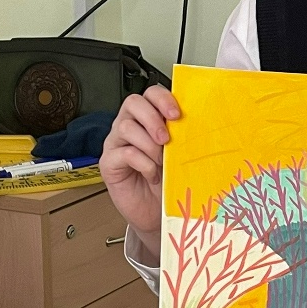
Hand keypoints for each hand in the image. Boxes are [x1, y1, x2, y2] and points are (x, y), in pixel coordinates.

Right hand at [99, 86, 179, 258]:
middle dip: (152, 118)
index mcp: (148, 119)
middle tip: (166, 139)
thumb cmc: (168, 182)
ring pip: (125, 127)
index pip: (150, 94)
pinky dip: (143, 163)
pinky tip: (152, 174)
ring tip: (161, 161)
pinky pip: (124, 153)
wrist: (156, 213)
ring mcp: (117, 144)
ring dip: (148, 144)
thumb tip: (197, 125)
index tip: (177, 114)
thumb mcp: (179, 155)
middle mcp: (130, 126)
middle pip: (133, 103)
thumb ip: (181, 137)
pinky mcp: (109, 162)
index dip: (162, 99)